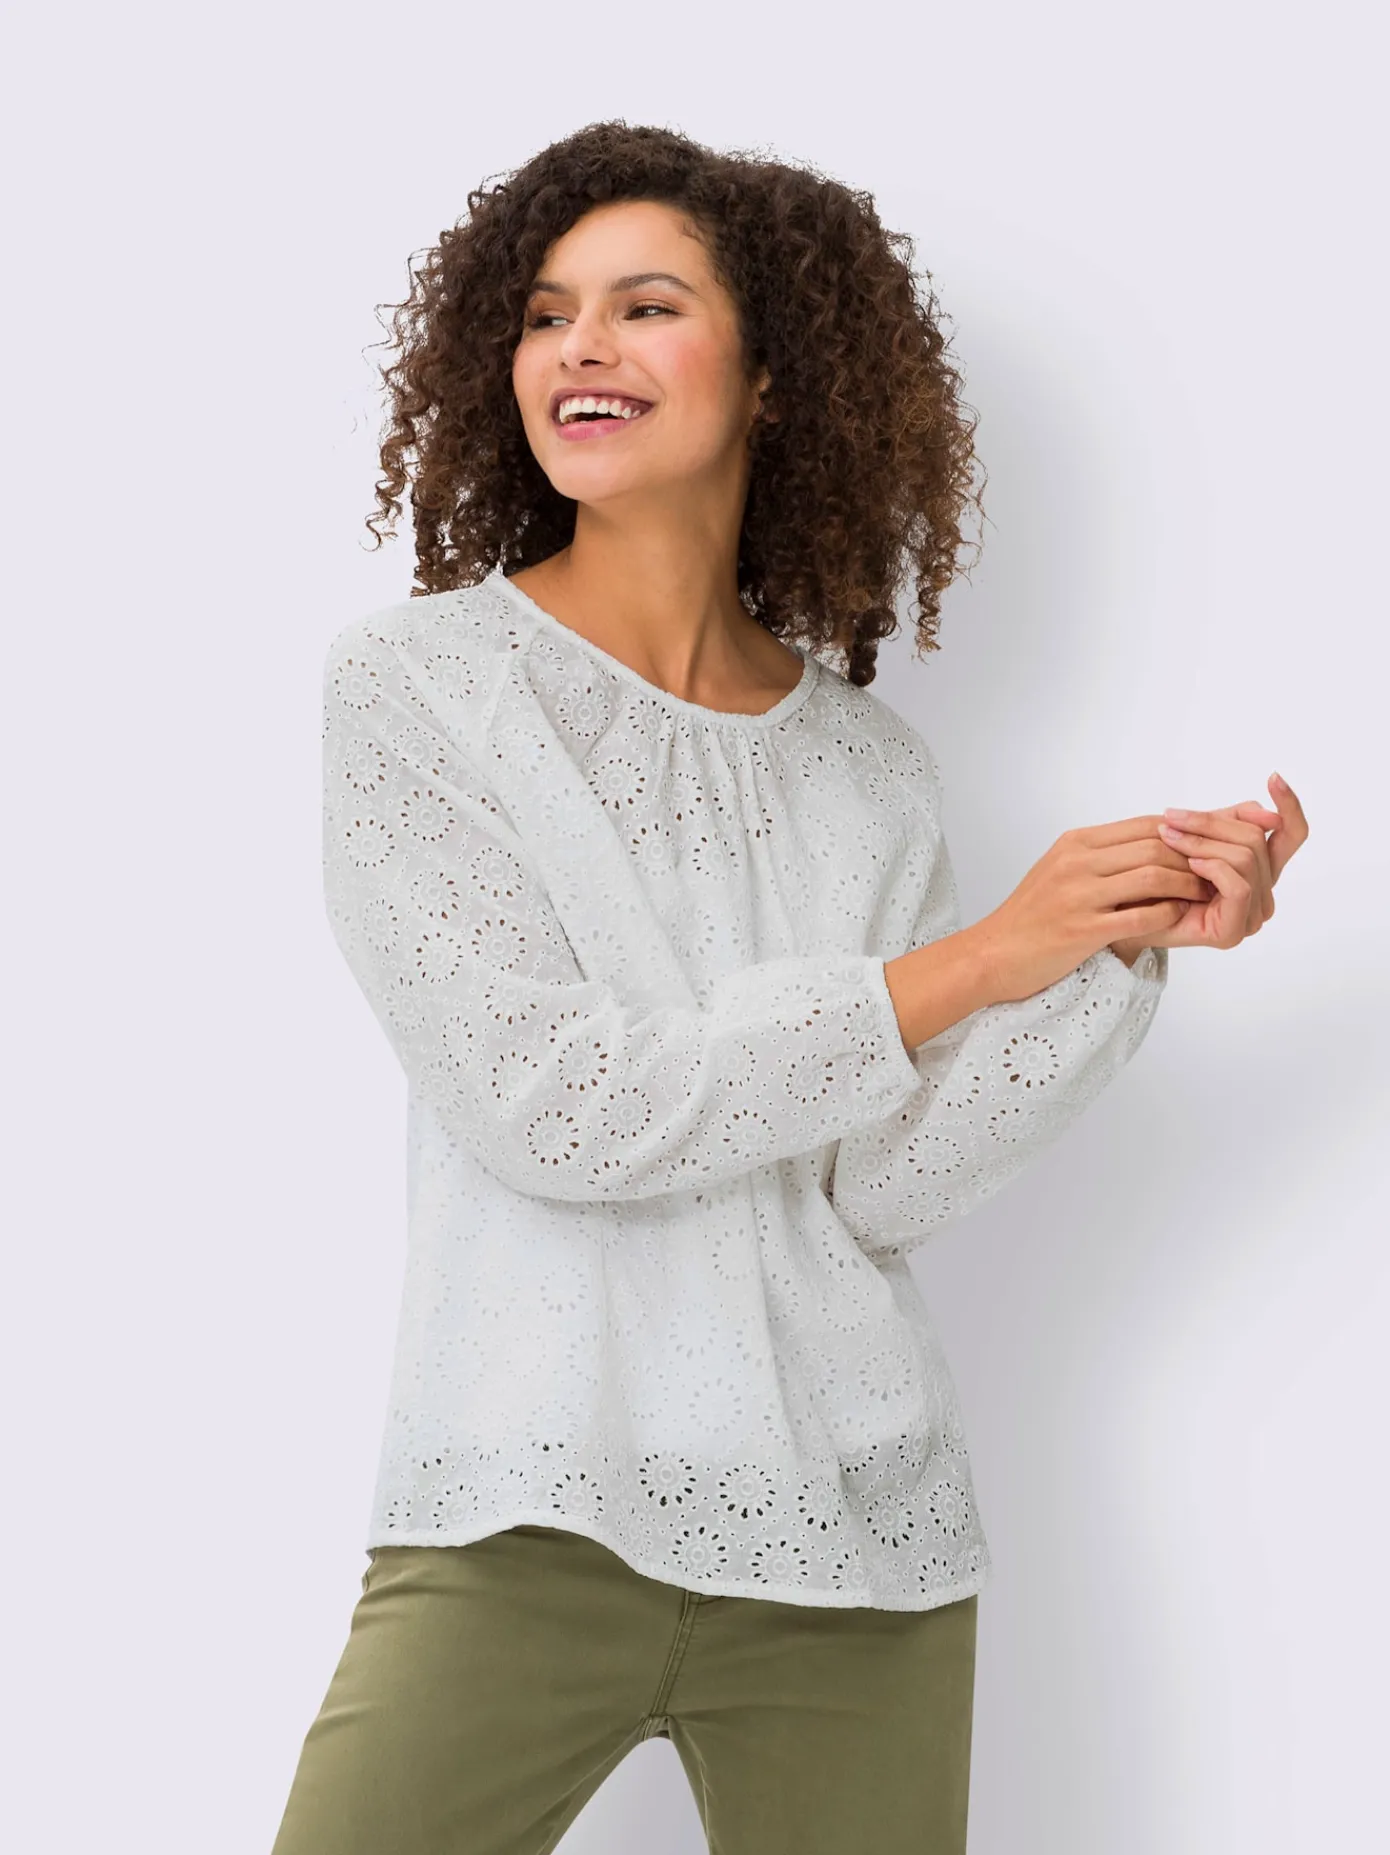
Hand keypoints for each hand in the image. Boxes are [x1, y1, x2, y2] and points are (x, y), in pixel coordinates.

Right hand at [973, 813, 1212, 1003]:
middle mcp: (1078, 861)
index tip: (1210, 844)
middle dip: (1195, 857)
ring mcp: (1079, 895)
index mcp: (1076, 843)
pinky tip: (1179, 918)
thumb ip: (1103, 856)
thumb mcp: (1063, 871)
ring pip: (1153, 876)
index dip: (1186, 832)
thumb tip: (1153, 845)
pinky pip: (1141, 916)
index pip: (1146, 825)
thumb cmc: (1031, 916)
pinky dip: (1168, 915)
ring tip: (1206, 894)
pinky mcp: (1082, 930)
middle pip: (1156, 846)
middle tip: (1219, 871)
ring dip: (1188, 885)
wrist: (992, 953)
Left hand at [1109, 773, 1307, 957]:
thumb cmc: (1156, 877)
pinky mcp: (1233, 932)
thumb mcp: (1196, 838)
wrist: (1125, 916)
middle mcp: (1262, 894)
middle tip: (1172, 817)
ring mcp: (1250, 916)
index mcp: (1260, 870)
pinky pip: (1238, 886)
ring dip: (1203, 842)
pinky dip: (1213, 868)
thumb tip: (1262, 808)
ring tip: (1170, 837)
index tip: (1273, 777)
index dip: (1289, 805)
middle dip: (1212, 823)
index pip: (1292, 834)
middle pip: (1257, 839)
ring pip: (1246, 858)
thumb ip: (1228, 822)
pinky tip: (1189, 866)